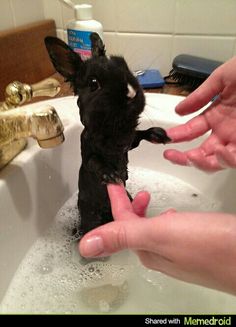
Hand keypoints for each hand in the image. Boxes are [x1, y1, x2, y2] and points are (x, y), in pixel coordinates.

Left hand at [79, 183, 235, 294]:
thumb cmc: (211, 246)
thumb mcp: (161, 235)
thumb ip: (124, 237)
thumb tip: (86, 246)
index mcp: (149, 250)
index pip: (121, 225)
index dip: (115, 202)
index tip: (111, 184)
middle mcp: (161, 254)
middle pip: (135, 228)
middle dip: (129, 208)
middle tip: (131, 190)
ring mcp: (179, 253)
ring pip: (152, 230)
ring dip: (145, 214)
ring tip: (146, 199)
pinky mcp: (195, 248)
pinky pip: (169, 233)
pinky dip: (164, 220)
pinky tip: (173, 217)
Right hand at [164, 56, 235, 171]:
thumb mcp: (224, 77)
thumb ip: (200, 95)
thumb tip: (178, 111)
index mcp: (217, 115)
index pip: (192, 131)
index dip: (177, 136)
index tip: (164, 138)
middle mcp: (226, 131)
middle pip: (201, 152)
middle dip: (183, 157)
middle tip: (170, 155)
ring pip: (217, 161)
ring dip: (202, 162)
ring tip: (191, 156)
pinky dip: (227, 159)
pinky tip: (220, 151)